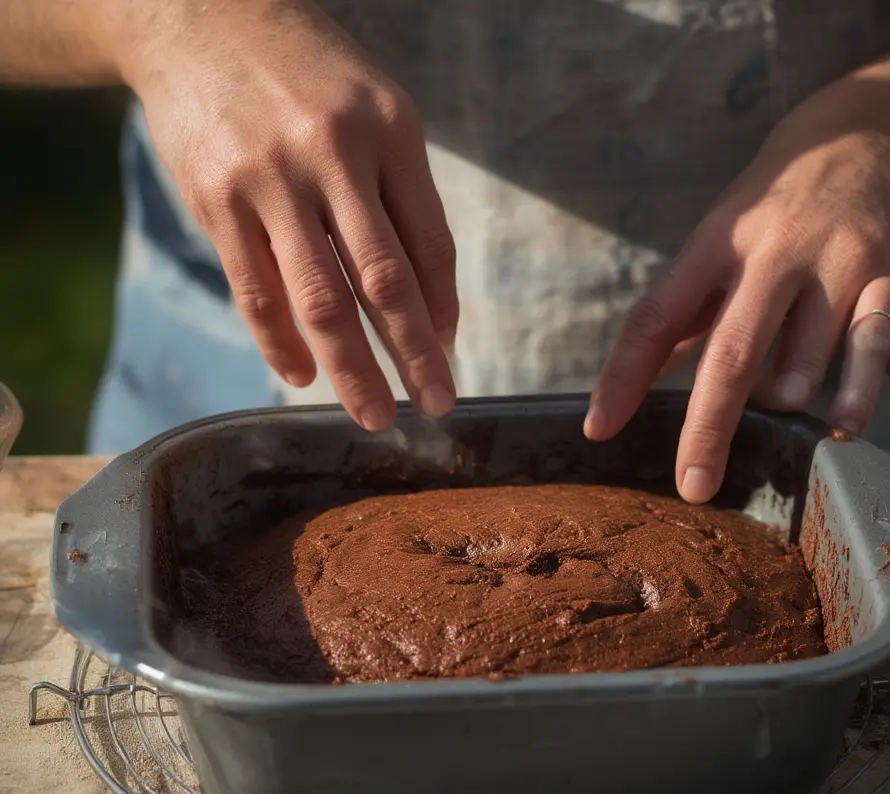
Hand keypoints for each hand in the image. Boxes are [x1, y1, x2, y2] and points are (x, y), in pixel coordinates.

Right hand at [119, 0, 457, 429]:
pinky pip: (256, 293)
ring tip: (374, 415)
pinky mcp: (216, 201)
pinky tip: (303, 376)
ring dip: (353, 370)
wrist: (198, 16)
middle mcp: (331, 154)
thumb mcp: (375, 112)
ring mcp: (269, 179)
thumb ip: (403, 198)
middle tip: (436, 407)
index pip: (430, 245)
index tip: (447, 354)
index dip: (443, 311)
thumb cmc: (307, 77)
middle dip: (415, 356)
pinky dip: (280, 343)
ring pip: (320, 300)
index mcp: (389, 130)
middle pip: (384, 282)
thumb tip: (429, 305)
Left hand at [585, 81, 889, 502]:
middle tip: (698, 482)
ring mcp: (861, 257)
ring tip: (826, 418)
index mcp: (725, 243)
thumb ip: (675, 319)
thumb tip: (618, 401)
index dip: (625, 379)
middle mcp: (790, 249)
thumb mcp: (716, 243)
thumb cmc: (776, 209)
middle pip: (740, 356)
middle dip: (713, 429)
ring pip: (840, 360)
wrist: (875, 130)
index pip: (660, 318)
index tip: (600, 434)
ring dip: (830, 404)